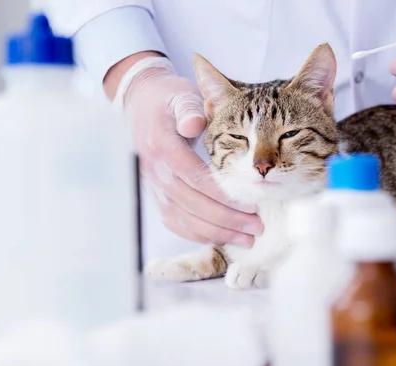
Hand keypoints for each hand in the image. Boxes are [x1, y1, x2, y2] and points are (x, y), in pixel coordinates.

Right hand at [106, 52, 262, 246]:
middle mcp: (154, 170)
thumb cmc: (168, 100)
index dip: (222, 195)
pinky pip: (174, 221)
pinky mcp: (155, 194)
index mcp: (162, 146)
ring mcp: (153, 185)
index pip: (194, 177)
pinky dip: (197, 234)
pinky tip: (221, 237)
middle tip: (256, 228)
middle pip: (191, 204)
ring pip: (183, 218)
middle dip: (226, 220)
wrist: (140, 104)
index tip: (250, 206)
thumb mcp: (180, 96)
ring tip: (246, 239)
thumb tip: (193, 123)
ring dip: (216, 232)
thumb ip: (189, 109)